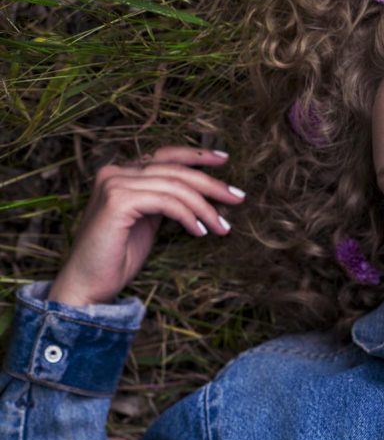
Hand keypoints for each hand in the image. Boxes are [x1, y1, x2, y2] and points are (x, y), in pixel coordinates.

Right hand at [47, 146, 245, 306]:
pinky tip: (200, 232)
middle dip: (212, 183)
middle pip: (175, 169)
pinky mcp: (117, 201)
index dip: (196, 155)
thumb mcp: (149, 222)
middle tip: (239, 197)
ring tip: (222, 227)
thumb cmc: (118, 258)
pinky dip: (188, 216)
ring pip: (175, 186)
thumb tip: (201, 192)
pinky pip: (167, 202)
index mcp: (122, 175)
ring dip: (205, 208)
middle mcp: (115, 173)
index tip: (225, 160)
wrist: (89, 284)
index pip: (166, 156)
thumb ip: (166, 201)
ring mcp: (114, 184)